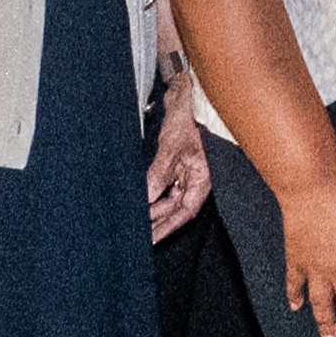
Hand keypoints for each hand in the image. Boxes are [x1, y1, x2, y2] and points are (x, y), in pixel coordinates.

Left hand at [145, 108, 212, 238]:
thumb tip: (146, 198)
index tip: (150, 241)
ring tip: (133, 221)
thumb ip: (159, 174)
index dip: (168, 228)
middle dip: (155, 222)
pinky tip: (138, 199)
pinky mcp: (175, 163)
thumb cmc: (190, 118)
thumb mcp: (172, 147)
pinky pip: (162, 184)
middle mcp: (194, 179)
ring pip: (166, 197)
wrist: (190, 95)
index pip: (184, 212)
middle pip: (174, 208)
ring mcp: (185, 172)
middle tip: (136, 236)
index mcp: (202, 179)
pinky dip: (150, 192)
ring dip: (151, 209)